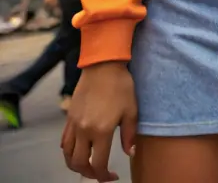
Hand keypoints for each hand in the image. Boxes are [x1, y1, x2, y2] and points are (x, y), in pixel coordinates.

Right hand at [61, 61, 137, 180]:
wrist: (103, 67)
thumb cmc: (121, 86)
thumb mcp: (132, 110)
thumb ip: (129, 134)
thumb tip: (130, 152)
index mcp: (101, 131)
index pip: (99, 163)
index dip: (104, 175)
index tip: (112, 177)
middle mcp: (83, 131)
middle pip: (78, 164)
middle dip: (89, 174)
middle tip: (100, 174)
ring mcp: (73, 125)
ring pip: (67, 155)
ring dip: (76, 166)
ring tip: (88, 166)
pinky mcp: (69, 118)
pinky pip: (64, 142)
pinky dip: (69, 152)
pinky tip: (78, 151)